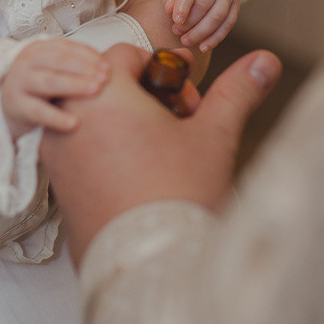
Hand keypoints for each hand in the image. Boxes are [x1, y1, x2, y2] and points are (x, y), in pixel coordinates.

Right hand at [1, 39, 108, 138]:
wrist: (10, 106)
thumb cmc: (41, 87)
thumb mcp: (54, 68)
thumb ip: (77, 62)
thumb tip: (112, 63)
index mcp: (39, 48)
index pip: (66, 48)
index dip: (88, 56)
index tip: (108, 67)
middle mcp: (27, 62)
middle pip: (59, 62)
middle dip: (85, 69)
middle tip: (106, 79)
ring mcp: (19, 82)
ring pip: (50, 82)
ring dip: (74, 85)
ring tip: (96, 91)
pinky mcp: (15, 106)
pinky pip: (38, 112)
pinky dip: (56, 117)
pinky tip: (75, 123)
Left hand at [40, 43, 281, 264]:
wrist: (152, 268)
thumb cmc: (179, 194)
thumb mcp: (214, 135)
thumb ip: (237, 91)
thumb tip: (266, 61)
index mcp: (100, 92)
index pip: (126, 55)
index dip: (165, 72)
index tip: (190, 100)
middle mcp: (68, 117)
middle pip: (106, 86)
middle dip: (144, 98)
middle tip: (180, 125)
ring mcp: (57, 154)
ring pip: (92, 119)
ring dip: (126, 125)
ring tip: (165, 153)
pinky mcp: (58, 187)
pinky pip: (81, 152)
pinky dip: (108, 153)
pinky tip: (144, 179)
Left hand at [161, 0, 239, 50]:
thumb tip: (169, 10)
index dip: (183, 6)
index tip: (175, 21)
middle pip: (204, 4)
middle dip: (190, 22)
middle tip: (176, 31)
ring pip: (217, 16)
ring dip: (201, 32)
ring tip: (186, 40)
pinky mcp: (236, 3)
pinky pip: (228, 24)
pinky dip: (216, 38)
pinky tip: (203, 47)